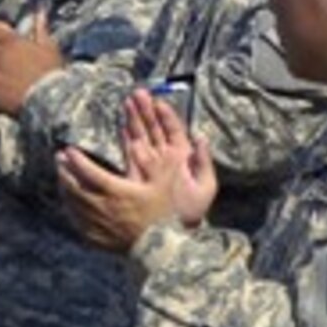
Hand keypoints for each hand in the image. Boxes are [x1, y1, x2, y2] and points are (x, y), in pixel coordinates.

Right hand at [122, 89, 216, 227]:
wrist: (173, 233)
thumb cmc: (191, 211)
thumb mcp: (205, 188)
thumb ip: (203, 162)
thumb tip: (201, 137)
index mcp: (182, 157)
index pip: (174, 130)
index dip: (166, 115)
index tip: (158, 101)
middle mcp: (164, 157)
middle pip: (154, 128)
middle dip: (145, 110)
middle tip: (137, 93)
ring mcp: (149, 164)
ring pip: (141, 136)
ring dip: (134, 120)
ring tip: (126, 102)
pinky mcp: (136, 173)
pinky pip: (130, 152)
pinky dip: (126, 138)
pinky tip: (121, 127)